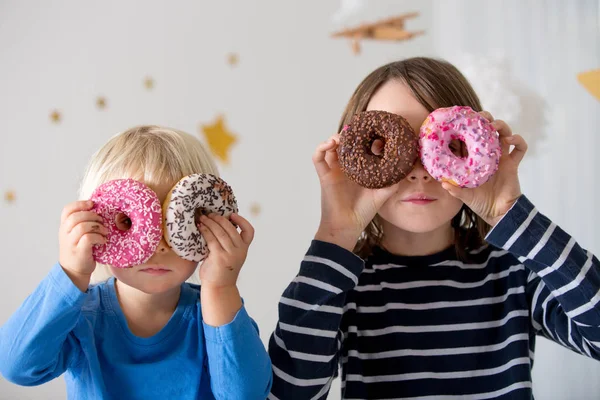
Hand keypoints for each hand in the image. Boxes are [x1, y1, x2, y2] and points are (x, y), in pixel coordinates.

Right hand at [59, 200, 107, 290]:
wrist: (74, 271)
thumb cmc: (79, 250)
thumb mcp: (76, 235)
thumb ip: (82, 223)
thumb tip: (98, 209)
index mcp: (64, 227)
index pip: (67, 210)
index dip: (80, 204)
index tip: (93, 204)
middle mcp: (65, 233)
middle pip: (76, 216)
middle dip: (92, 215)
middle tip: (101, 221)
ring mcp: (70, 243)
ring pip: (82, 226)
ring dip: (97, 227)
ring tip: (104, 232)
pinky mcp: (79, 251)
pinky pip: (88, 238)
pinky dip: (99, 237)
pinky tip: (103, 241)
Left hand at [198, 213, 252, 288]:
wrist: (218, 288)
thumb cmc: (221, 270)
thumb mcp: (231, 255)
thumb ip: (229, 243)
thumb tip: (218, 224)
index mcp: (244, 249)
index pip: (249, 232)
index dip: (242, 221)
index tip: (232, 215)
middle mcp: (240, 251)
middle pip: (231, 228)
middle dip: (220, 218)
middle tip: (210, 214)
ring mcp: (230, 254)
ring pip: (221, 232)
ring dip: (211, 222)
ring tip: (203, 218)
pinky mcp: (219, 257)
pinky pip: (212, 239)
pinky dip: (205, 231)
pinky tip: (200, 227)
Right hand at [313, 134, 397, 250]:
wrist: (347, 226)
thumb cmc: (363, 212)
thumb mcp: (382, 194)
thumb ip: (392, 182)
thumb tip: (404, 170)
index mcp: (358, 169)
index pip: (359, 148)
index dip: (364, 138)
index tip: (374, 132)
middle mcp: (345, 167)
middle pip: (344, 144)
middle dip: (349, 134)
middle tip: (358, 129)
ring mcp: (334, 170)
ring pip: (330, 147)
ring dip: (334, 137)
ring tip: (342, 136)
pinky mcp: (324, 175)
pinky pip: (317, 158)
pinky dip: (320, 148)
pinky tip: (330, 144)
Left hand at [442, 111, 526, 226]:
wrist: (499, 213)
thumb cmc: (480, 203)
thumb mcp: (465, 196)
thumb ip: (456, 190)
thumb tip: (444, 183)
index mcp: (473, 159)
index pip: (467, 138)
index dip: (464, 128)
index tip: (459, 119)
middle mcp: (486, 155)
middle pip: (487, 130)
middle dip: (485, 119)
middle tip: (480, 117)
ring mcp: (501, 157)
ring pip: (504, 133)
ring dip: (501, 125)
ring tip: (494, 126)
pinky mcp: (513, 163)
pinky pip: (520, 148)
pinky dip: (518, 140)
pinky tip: (510, 140)